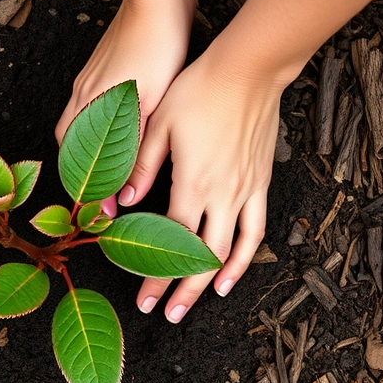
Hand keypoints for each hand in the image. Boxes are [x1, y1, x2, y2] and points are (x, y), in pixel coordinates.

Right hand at [55, 0, 194, 215]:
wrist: (155, 2)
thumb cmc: (156, 49)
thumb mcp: (149, 107)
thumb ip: (133, 152)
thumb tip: (124, 194)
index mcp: (89, 109)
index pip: (77, 163)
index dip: (90, 190)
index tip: (104, 213)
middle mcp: (81, 96)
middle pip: (69, 146)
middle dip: (81, 173)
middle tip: (101, 196)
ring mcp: (88, 80)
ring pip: (76, 126)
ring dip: (87, 151)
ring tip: (106, 170)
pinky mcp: (99, 68)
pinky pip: (86, 107)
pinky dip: (94, 127)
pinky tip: (113, 127)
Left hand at [120, 42, 285, 322]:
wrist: (248, 69)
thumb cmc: (199, 90)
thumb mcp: (158, 125)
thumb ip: (140, 166)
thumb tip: (122, 201)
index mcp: (191, 183)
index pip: (170, 244)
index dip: (155, 276)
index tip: (143, 299)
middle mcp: (221, 194)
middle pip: (201, 258)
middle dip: (182, 291)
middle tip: (165, 313)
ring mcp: (245, 191)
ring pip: (230, 251)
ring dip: (212, 282)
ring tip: (195, 303)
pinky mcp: (260, 183)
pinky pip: (255, 229)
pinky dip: (244, 257)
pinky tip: (232, 273)